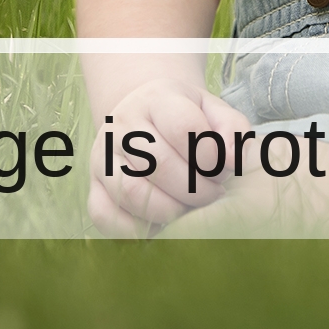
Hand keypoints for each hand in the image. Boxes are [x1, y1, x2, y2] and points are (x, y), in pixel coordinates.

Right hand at [87, 80, 251, 236]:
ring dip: (170, 210)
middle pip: (158, 164)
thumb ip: (231, 130)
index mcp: (155, 98)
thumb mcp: (212, 109)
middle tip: (213, 196)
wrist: (144, 115)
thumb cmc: (185, 117)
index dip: (209, 156)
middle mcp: (122, 125)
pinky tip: (161, 224)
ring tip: (190, 209)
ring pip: (134, 192)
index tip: (223, 170)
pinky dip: (135, 229)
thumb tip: (235, 162)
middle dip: (195, 189)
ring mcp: (102, 156)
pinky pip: (105, 216)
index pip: (182, 127)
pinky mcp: (93, 187)